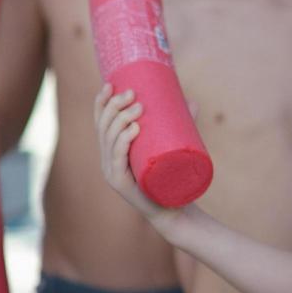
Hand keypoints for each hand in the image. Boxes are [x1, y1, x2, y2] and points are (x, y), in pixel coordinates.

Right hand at [93, 84, 177, 230]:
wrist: (176, 208)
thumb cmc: (171, 176)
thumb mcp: (172, 146)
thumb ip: (181, 124)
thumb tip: (191, 101)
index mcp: (112, 149)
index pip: (100, 122)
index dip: (101, 103)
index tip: (111, 84)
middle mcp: (107, 159)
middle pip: (103, 127)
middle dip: (114, 106)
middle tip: (134, 94)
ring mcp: (112, 172)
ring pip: (109, 139)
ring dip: (122, 119)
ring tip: (139, 106)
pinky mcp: (120, 184)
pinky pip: (117, 159)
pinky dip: (124, 142)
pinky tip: (133, 129)